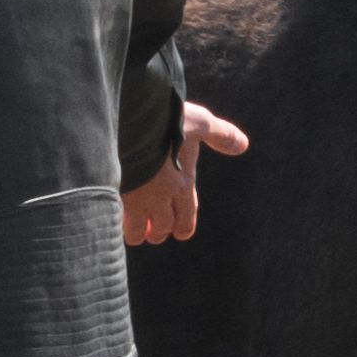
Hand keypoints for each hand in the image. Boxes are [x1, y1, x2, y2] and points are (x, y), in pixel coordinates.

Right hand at [124, 99, 246, 244]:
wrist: (130, 121)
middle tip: (154, 235)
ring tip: (135, 235)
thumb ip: (221, 136)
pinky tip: (113, 219)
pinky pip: (116, 216)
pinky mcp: (114, 191)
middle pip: (163, 225)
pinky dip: (117, 222)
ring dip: (139, 233)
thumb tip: (243, 146)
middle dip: (160, 232)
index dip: (184, 227)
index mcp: (183, 182)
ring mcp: (136, 196)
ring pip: (138, 227)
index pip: (186, 215)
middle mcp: (161, 195)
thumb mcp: (200, 123)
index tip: (180, 234)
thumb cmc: (167, 121)